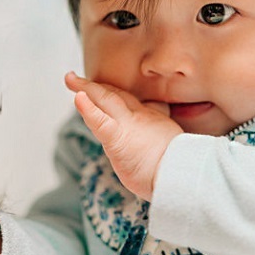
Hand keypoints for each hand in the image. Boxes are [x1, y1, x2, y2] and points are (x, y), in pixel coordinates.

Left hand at [65, 72, 182, 200]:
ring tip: (71, 80)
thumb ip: (161, 138)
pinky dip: (87, 108)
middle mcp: (140, 117)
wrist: (184, 174)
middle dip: (96, 87)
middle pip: (115, 96)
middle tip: (75, 79)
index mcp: (152, 119)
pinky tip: (78, 97)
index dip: (113, 93)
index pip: (128, 101)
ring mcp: (128, 126)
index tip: (101, 88)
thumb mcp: (173, 144)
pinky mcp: (117, 139)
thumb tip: (161, 146)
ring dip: (86, 89)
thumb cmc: (179, 167)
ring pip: (105, 101)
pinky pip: (99, 121)